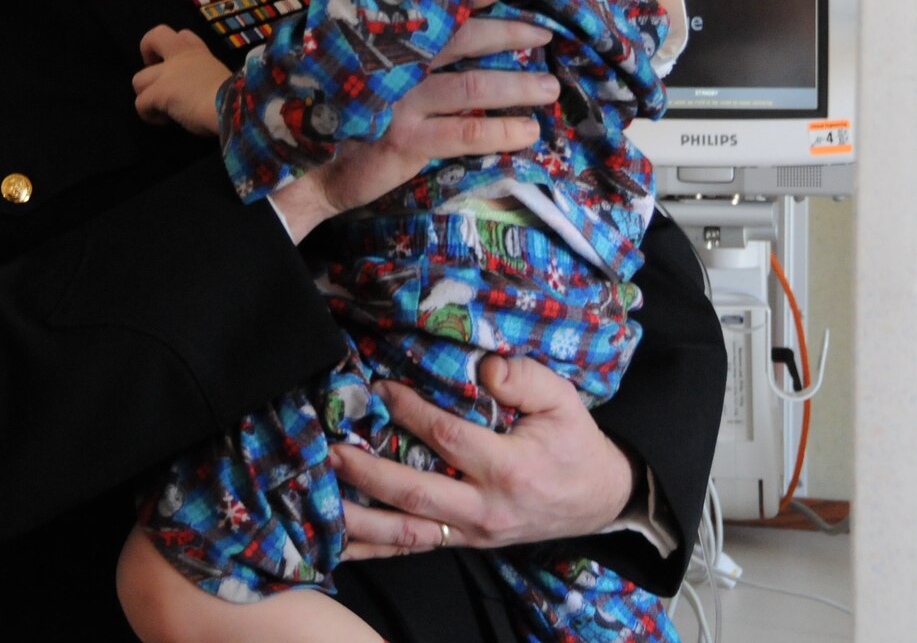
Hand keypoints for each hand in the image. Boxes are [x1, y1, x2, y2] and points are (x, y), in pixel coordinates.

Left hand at [132, 26, 229, 135]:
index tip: (178, 66)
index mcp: (199, 53)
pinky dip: (149, 114)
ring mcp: (167, 75)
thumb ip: (207, 79)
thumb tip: (203, 95)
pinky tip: (164, 121)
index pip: (182, 35)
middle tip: (157, 74)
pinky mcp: (159, 93)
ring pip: (138, 79)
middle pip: (153, 37)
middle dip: (147, 51)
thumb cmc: (236, 96)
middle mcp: (180, 58)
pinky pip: (140, 104)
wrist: (235, 106)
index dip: (173, 47)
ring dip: (146, 94)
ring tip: (161, 107)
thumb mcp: (222, 79)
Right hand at [270, 0, 557, 240]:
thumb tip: (461, 9)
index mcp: (386, 44)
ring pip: (473, 87)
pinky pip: (466, 134)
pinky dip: (501, 132)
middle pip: (463, 40)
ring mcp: (402, 103)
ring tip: (549, 87)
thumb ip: (402, 47)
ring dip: (518, 86)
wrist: (311, 171)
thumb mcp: (366, 74)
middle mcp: (396, 66)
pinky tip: (528, 133)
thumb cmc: (344, 117)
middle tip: (543, 35)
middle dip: (509, 35)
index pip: (433, 11)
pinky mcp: (408, 141)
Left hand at [332, 355, 633, 557]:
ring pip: (406, 534)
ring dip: (359, 519)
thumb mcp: (564, 401)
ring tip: (319, 498)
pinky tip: (336, 540)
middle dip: (368, 472)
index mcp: (509, 468)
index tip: (379, 388)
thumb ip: (526, 379)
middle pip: (415, 493)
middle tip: (333, 449)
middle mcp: (485, 507)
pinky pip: (411, 550)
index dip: (410, 411)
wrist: (596, 500)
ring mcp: (471, 532)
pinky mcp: (463, 543)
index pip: (447, 438)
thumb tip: (484, 367)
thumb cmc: (574, 444)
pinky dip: (372, 547)